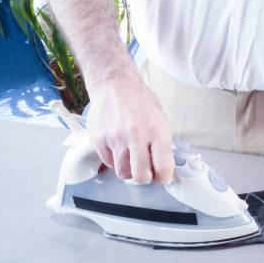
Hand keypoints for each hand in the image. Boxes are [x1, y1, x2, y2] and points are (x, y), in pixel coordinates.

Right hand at [86, 68, 174, 183]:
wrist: (115, 84)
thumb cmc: (140, 101)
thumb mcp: (160, 119)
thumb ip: (162, 144)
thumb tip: (164, 167)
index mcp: (156, 131)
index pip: (163, 168)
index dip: (164, 176)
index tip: (162, 175)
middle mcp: (135, 136)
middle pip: (141, 176)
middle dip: (145, 178)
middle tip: (146, 171)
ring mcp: (115, 139)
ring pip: (123, 173)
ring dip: (130, 170)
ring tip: (132, 158)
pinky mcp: (99, 140)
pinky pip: (109, 163)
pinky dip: (116, 161)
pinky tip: (120, 149)